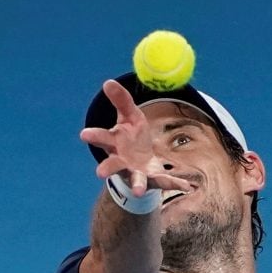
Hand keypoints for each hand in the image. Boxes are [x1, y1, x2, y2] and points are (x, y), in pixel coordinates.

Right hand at [80, 80, 191, 196]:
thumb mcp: (129, 116)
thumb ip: (121, 100)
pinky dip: (176, 184)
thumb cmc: (131, 136)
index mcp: (114, 143)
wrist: (141, 160)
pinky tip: (187, 186)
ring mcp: (137, 173)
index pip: (102, 138)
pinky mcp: (153, 180)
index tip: (84, 134)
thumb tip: (108, 81)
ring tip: (138, 190)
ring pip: (136, 180)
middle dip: (107, 168)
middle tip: (99, 173)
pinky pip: (165, 182)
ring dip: (138, 185)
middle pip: (113, 165)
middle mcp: (122, 161)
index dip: (93, 136)